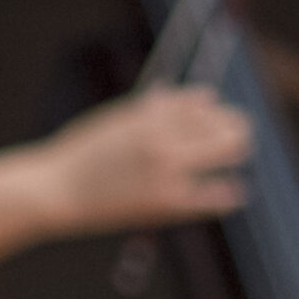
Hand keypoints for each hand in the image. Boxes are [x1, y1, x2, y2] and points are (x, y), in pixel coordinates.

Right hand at [35, 85, 253, 235]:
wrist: (55, 190)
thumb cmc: (81, 154)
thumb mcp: (117, 119)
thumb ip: (159, 107)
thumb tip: (204, 95)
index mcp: (150, 112)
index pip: (203, 101)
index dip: (214, 110)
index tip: (218, 117)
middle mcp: (163, 135)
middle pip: (224, 123)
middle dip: (235, 126)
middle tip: (242, 134)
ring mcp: (166, 169)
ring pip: (226, 152)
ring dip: (236, 151)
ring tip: (241, 154)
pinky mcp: (164, 203)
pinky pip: (211, 197)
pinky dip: (227, 195)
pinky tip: (236, 194)